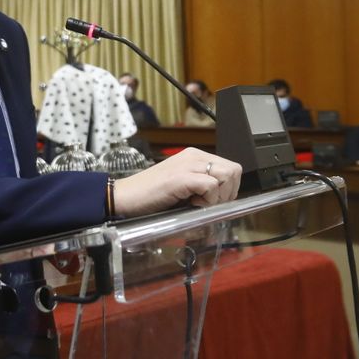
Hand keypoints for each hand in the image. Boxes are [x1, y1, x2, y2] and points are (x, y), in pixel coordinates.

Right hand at [111, 147, 241, 218]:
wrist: (126, 196)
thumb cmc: (150, 195)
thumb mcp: (182, 185)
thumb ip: (200, 184)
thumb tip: (222, 196)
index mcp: (194, 156)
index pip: (230, 167)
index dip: (229, 188)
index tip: (214, 201)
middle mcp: (193, 156)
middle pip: (233, 170)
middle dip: (228, 192)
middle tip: (209, 203)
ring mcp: (187, 165)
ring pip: (226, 175)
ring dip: (218, 196)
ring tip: (199, 202)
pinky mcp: (181, 177)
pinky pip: (211, 186)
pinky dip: (207, 200)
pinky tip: (191, 203)